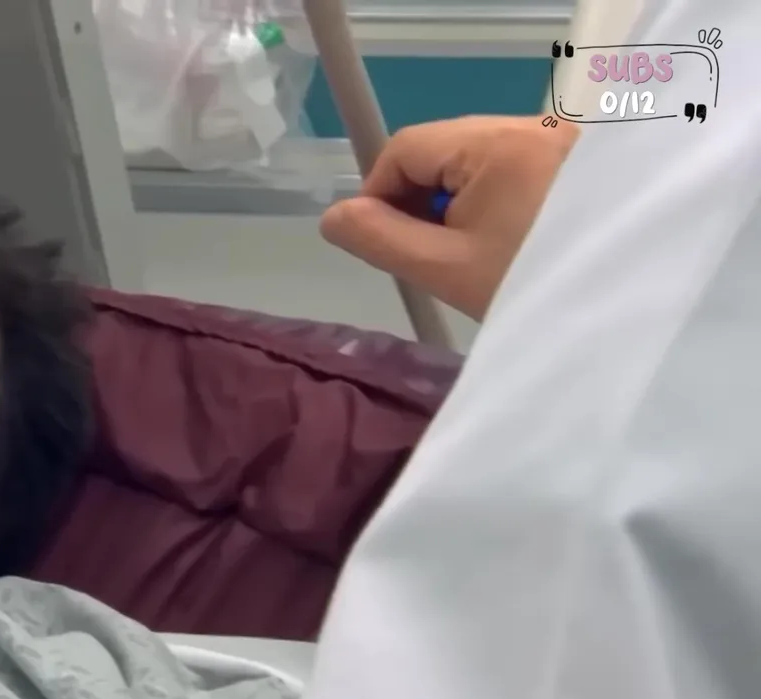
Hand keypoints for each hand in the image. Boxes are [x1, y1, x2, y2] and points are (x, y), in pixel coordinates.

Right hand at [319, 115, 578, 319]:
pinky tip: (508, 240)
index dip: (379, 193)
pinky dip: (498, 198)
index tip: (384, 243)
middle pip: (443, 149)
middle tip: (429, 254)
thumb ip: (380, 239)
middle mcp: (532, 124)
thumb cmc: (531, 286)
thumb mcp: (446, 269)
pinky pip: (517, 166)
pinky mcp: (582, 157)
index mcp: (495, 143)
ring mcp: (563, 138)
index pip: (405, 147)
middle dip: (422, 198)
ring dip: (459, 201)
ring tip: (471, 253)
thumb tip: (333, 217)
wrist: (634, 305)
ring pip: (478, 159)